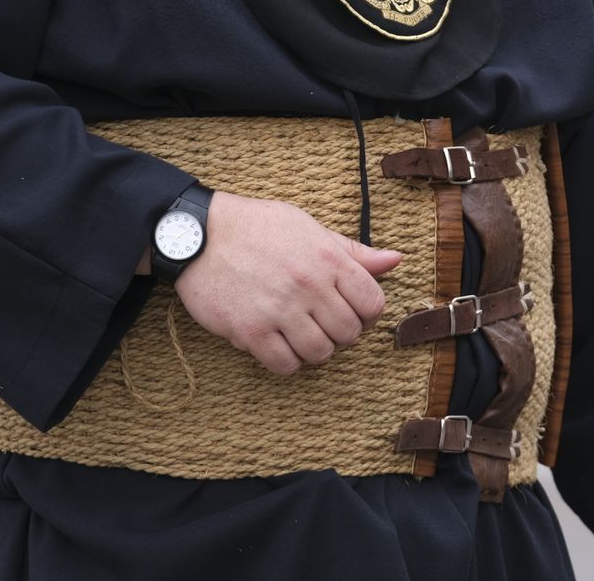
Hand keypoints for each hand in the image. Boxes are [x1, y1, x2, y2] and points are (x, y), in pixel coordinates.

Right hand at [172, 192, 396, 374]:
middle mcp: (309, 285)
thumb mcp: (308, 227)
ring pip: (320, 353)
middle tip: (322, 323)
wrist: (198, 235)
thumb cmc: (256, 228)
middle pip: (349, 333)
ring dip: (314, 349)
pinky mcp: (251, 331)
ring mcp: (280, 310)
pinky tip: (277, 344)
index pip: (373, 303)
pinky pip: (285, 365)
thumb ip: (351, 250)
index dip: (367, 313)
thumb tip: (396, 259)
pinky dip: (286, 361)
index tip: (350, 311)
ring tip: (299, 334)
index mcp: (328, 258)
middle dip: (341, 333)